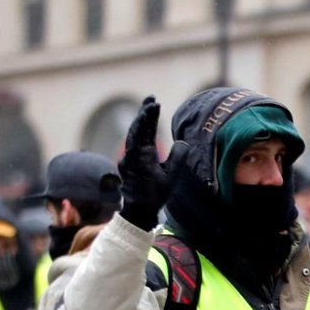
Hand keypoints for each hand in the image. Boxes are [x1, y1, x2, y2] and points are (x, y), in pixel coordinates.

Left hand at [118, 97, 188, 229]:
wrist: (137, 211)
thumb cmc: (155, 195)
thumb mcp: (171, 177)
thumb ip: (178, 157)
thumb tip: (182, 143)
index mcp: (141, 154)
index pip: (144, 129)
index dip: (149, 115)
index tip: (155, 104)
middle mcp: (131, 153)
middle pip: (137, 127)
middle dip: (144, 113)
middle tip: (151, 99)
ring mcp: (127, 157)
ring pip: (133, 134)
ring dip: (141, 121)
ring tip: (149, 109)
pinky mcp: (127, 162)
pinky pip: (132, 142)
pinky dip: (138, 132)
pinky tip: (144, 128)